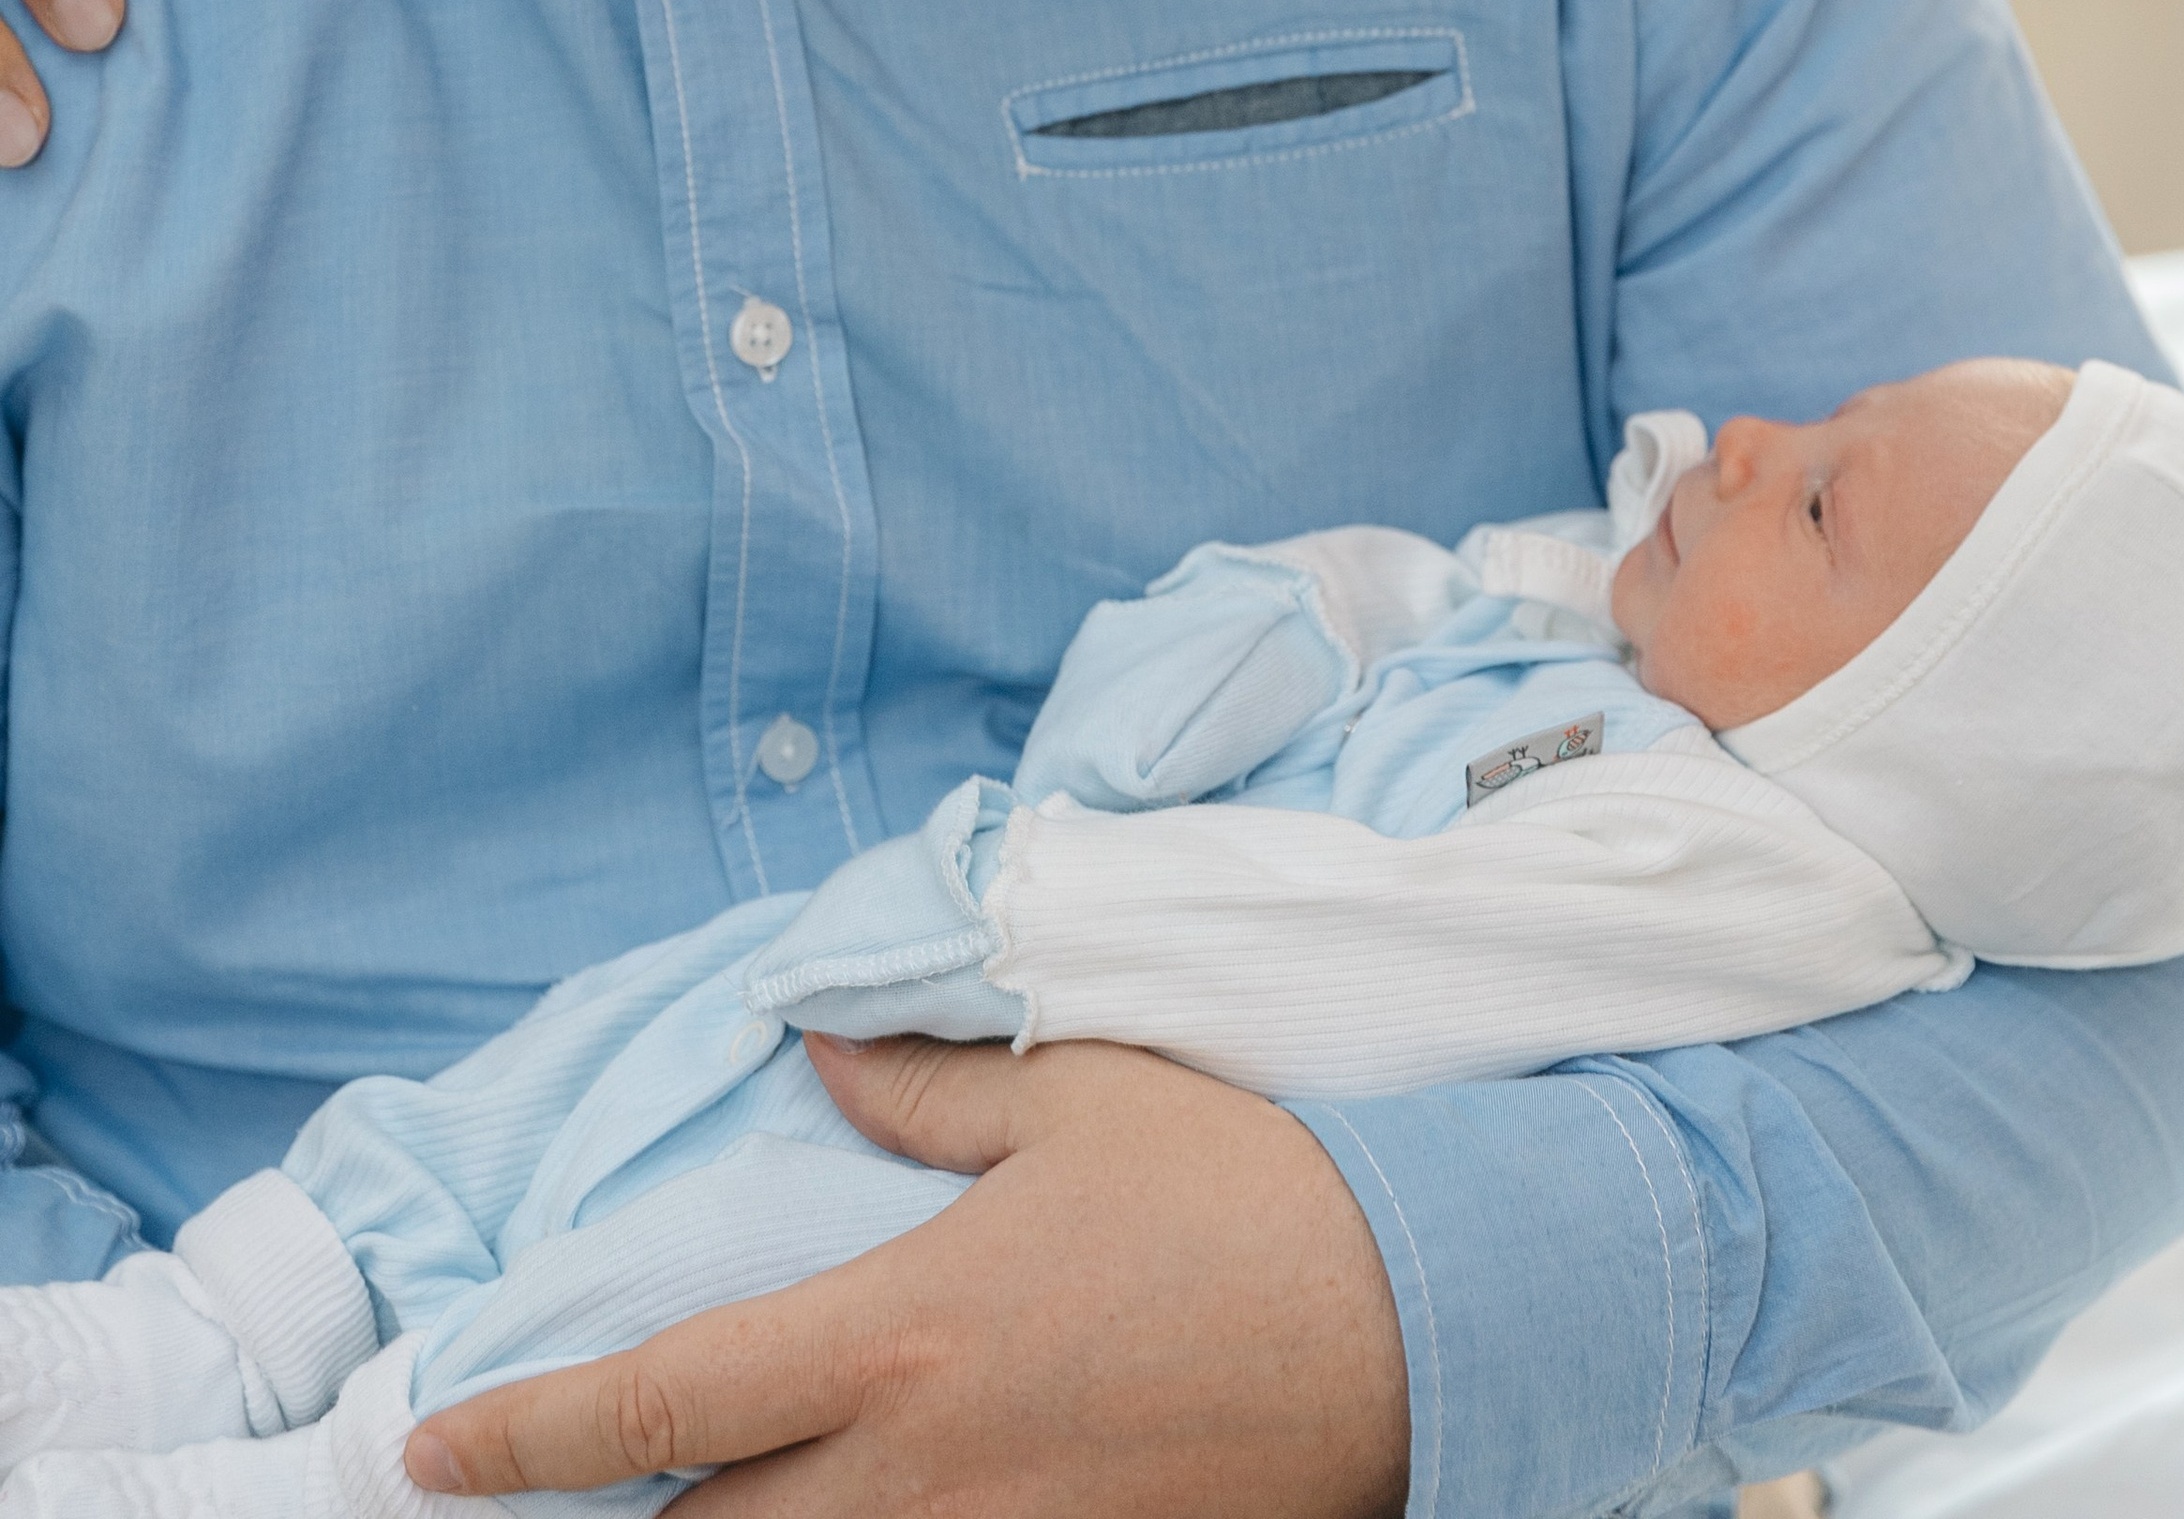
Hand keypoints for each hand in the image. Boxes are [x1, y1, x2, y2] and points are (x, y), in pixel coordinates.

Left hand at [404, 1034, 1408, 1518]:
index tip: (429, 1451)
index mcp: (895, 1331)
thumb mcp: (1073, 1094)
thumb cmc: (1241, 1186)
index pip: (656, 1400)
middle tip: (539, 1494)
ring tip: (682, 1507)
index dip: (522, 1433)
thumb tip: (810, 1050)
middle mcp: (914, 1470)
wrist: (1415, 1320)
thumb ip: (918, 1082)